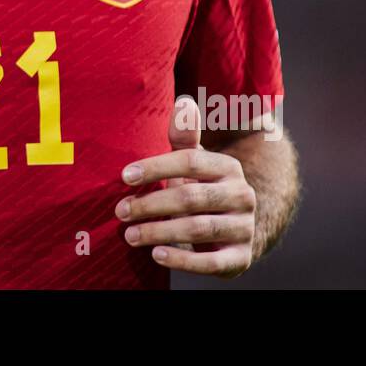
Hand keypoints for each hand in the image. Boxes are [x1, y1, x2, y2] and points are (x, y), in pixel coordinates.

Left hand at [115, 95, 256, 277]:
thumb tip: (183, 102)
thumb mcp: (194, 163)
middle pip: (191, 197)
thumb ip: (184, 137)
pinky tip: (156, 255)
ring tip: (130, 235)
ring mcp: (244, 227)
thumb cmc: (202, 189)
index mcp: (228, 167)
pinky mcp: (241, 258)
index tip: (124, 176)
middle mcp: (242, 195)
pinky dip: (182, 260)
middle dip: (151, 204)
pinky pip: (211, 262)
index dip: (156, 167)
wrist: (236, 230)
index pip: (190, 162)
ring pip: (198, 229)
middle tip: (120, 211)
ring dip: (159, 231)